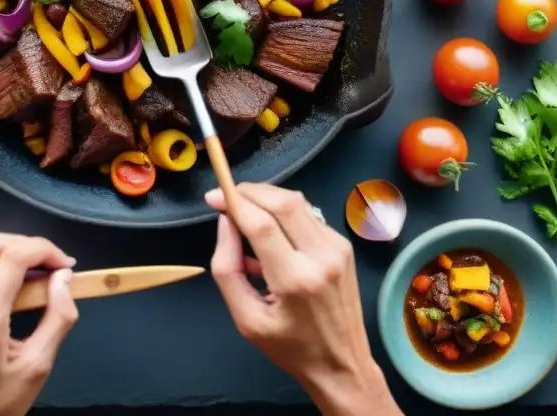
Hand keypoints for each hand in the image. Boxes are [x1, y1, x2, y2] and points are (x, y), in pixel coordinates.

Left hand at [0, 234, 78, 415]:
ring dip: (4, 248)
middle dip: (27, 245)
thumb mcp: (37, 367)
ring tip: (30, 269)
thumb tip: (63, 276)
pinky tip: (2, 281)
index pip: (12, 256)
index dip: (44, 249)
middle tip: (51, 266)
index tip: (65, 264)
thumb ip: (58, 317)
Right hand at [207, 184, 401, 415]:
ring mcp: (338, 249)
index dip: (234, 202)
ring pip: (297, 202)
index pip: (262, 224)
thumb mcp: (245, 319)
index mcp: (295, 280)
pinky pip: (308, 216)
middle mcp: (321, 258)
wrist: (342, 365)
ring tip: (245, 214)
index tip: (212, 196)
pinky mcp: (344, 246)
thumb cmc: (289, 347)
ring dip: (267, 198)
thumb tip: (225, 223)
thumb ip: (226, 269)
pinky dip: (283, 214)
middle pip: (283, 202)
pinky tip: (271, 233)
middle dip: (250, 191)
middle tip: (227, 196)